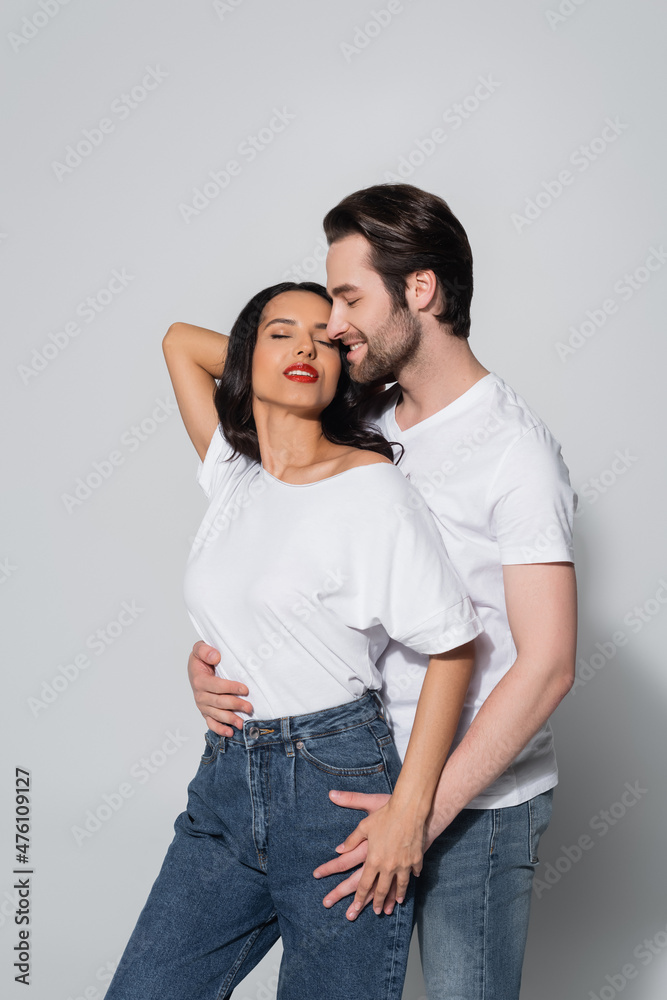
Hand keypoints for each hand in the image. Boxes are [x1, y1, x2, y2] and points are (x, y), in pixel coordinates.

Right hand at [187, 641, 252, 735]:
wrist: (196, 668)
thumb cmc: (201, 659)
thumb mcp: (199, 649)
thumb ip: (204, 650)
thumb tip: (215, 656)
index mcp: (199, 680)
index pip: (216, 686)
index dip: (231, 688)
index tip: (245, 689)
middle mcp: (200, 694)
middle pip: (219, 702)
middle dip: (235, 705)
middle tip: (249, 707)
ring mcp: (203, 705)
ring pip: (217, 714)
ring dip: (230, 719)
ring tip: (242, 723)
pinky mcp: (206, 711)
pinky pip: (211, 723)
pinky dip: (219, 729)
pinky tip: (230, 732)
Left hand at [337, 798, 425, 917]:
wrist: (410, 809)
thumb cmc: (385, 815)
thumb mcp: (364, 825)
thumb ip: (351, 839)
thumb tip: (338, 849)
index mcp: (373, 859)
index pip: (363, 883)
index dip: (358, 897)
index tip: (354, 906)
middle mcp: (388, 866)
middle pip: (381, 889)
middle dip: (377, 902)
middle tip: (376, 912)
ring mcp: (404, 864)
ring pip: (399, 886)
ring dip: (396, 897)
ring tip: (394, 905)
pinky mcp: (416, 859)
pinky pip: (414, 873)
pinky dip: (411, 879)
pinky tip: (411, 883)